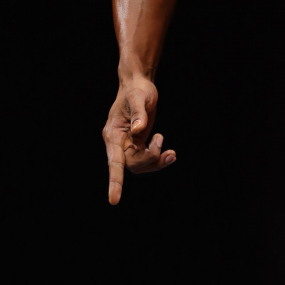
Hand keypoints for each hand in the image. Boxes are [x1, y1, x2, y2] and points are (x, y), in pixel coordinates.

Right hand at [102, 77, 175, 204]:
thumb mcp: (139, 97)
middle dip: (151, 162)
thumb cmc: (137, 89)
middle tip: (169, 152)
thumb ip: (139, 113)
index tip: (114, 200)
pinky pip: (146, 159)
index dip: (115, 181)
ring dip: (157, 163)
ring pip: (140, 165)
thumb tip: (138, 130)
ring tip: (172, 154)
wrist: (140, 84)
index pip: (114, 161)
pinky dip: (159, 159)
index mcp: (113, 134)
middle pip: (132, 165)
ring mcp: (127, 144)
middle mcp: (117, 142)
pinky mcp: (137, 144)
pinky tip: (170, 154)